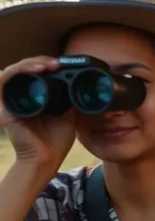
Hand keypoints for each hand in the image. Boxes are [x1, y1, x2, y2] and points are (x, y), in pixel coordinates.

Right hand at [0, 56, 76, 171]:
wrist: (47, 159)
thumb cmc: (55, 142)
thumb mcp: (68, 116)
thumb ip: (70, 101)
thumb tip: (81, 87)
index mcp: (32, 99)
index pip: (33, 73)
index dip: (46, 64)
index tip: (63, 64)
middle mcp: (19, 98)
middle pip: (23, 69)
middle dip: (40, 61)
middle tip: (57, 63)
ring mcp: (10, 101)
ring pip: (13, 70)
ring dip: (30, 63)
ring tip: (48, 64)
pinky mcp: (5, 106)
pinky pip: (5, 80)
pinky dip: (20, 71)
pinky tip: (38, 69)